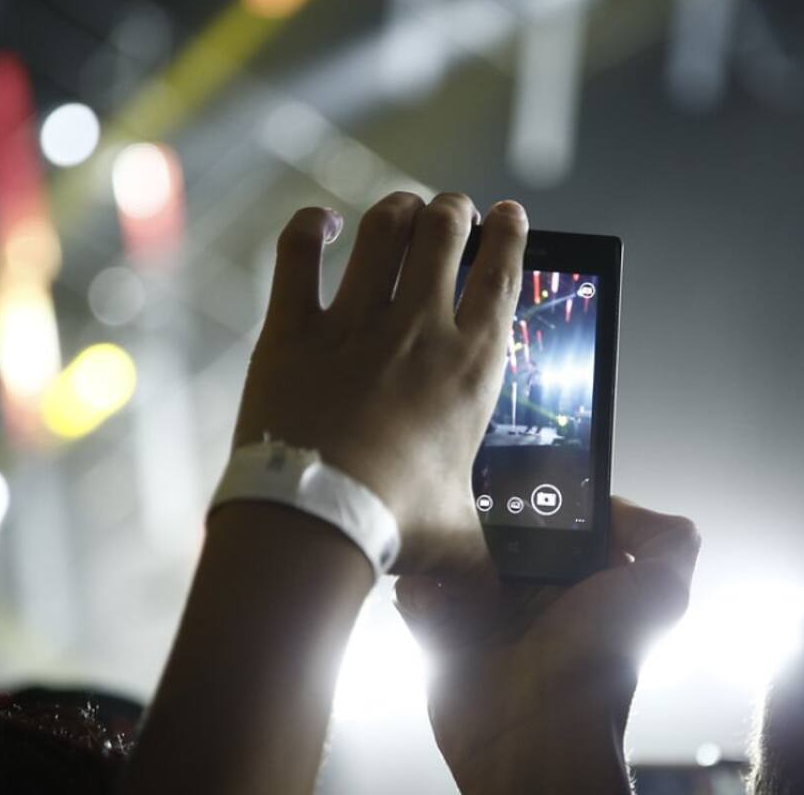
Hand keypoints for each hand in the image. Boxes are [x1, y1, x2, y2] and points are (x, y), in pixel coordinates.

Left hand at [232, 193, 527, 572]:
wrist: (314, 520)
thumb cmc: (397, 526)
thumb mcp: (463, 537)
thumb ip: (490, 553)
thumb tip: (508, 596)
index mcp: (471, 366)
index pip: (503, 274)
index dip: (511, 233)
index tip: (510, 213)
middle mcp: (419, 329)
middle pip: (446, 233)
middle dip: (455, 210)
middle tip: (454, 209)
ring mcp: (353, 322)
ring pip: (384, 230)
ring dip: (399, 209)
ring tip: (405, 207)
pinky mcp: (293, 329)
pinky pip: (298, 254)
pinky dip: (309, 228)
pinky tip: (320, 222)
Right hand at [395, 498, 700, 793]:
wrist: (536, 735)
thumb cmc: (601, 664)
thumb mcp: (662, 592)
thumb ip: (664, 539)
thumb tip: (613, 504)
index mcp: (577, 574)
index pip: (551, 513)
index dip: (537, 492)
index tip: (519, 476)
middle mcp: (529, 587)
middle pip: (492, 523)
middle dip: (475, 513)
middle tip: (467, 513)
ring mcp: (481, 608)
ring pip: (449, 550)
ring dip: (441, 547)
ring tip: (447, 553)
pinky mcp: (441, 630)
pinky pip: (417, 590)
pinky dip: (418, 587)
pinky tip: (431, 591)